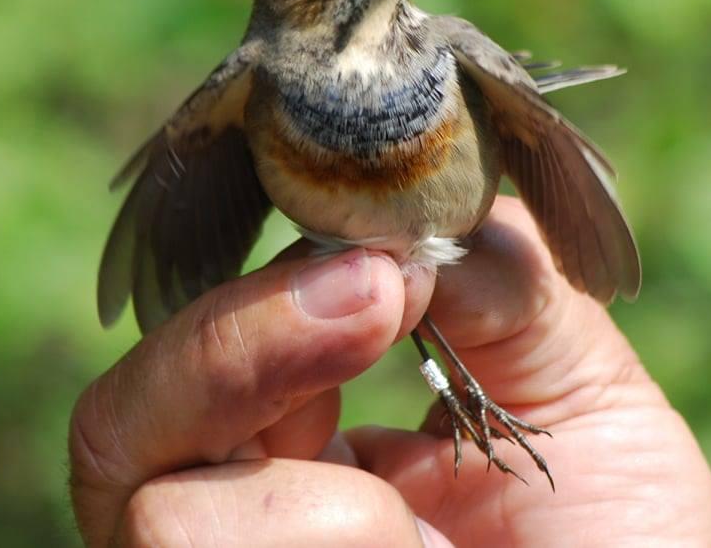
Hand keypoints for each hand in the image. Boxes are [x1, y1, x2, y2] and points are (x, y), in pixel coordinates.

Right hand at [68, 197, 710, 545]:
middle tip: (376, 300)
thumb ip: (504, 289)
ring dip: (314, 507)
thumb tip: (418, 197)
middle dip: (237, 345)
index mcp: (313, 457)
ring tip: (426, 540)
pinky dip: (320, 544)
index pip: (214, 348)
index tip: (385, 261)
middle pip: (123, 421)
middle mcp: (245, 524)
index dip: (272, 290)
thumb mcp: (587, 411)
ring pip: (151, 510)